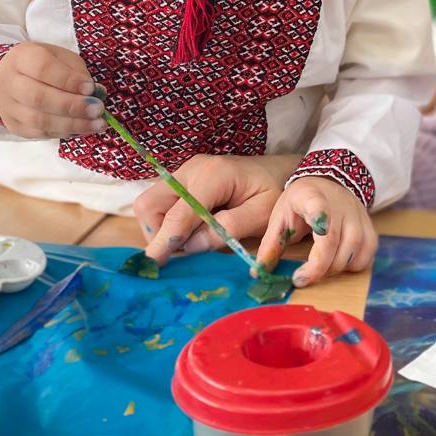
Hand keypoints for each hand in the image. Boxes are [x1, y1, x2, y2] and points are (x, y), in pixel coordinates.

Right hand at [0, 42, 103, 138]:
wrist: (11, 79)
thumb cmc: (43, 65)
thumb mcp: (60, 57)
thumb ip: (76, 72)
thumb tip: (95, 93)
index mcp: (21, 57)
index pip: (42, 68)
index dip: (68, 80)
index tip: (91, 88)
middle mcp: (8, 82)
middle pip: (39, 98)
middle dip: (72, 106)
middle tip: (98, 109)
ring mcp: (7, 107)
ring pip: (39, 120)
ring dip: (72, 124)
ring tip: (97, 124)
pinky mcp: (13, 126)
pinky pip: (39, 133)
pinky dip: (64, 132)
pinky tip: (83, 129)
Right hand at [135, 153, 299, 263]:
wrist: (285, 170)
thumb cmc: (276, 191)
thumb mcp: (261, 215)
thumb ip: (227, 229)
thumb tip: (191, 247)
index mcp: (213, 176)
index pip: (177, 215)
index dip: (164, 242)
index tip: (153, 266)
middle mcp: (192, 169)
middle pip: (150, 204)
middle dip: (158, 233)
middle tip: (183, 251)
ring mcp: (187, 171)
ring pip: (152, 204)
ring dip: (163, 228)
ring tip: (194, 240)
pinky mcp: (187, 178)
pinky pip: (164, 203)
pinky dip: (171, 221)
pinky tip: (195, 229)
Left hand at [255, 176, 376, 287]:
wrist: (329, 182)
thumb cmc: (301, 201)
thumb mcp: (281, 215)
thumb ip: (271, 243)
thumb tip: (258, 272)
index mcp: (312, 198)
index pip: (318, 208)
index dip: (319, 221)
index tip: (316, 233)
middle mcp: (340, 206)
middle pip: (333, 245)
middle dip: (317, 269)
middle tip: (302, 276)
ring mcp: (358, 217)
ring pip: (352, 254)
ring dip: (335, 269)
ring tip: (320, 267)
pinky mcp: (370, 228)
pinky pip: (367, 256)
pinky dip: (354, 266)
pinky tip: (339, 262)